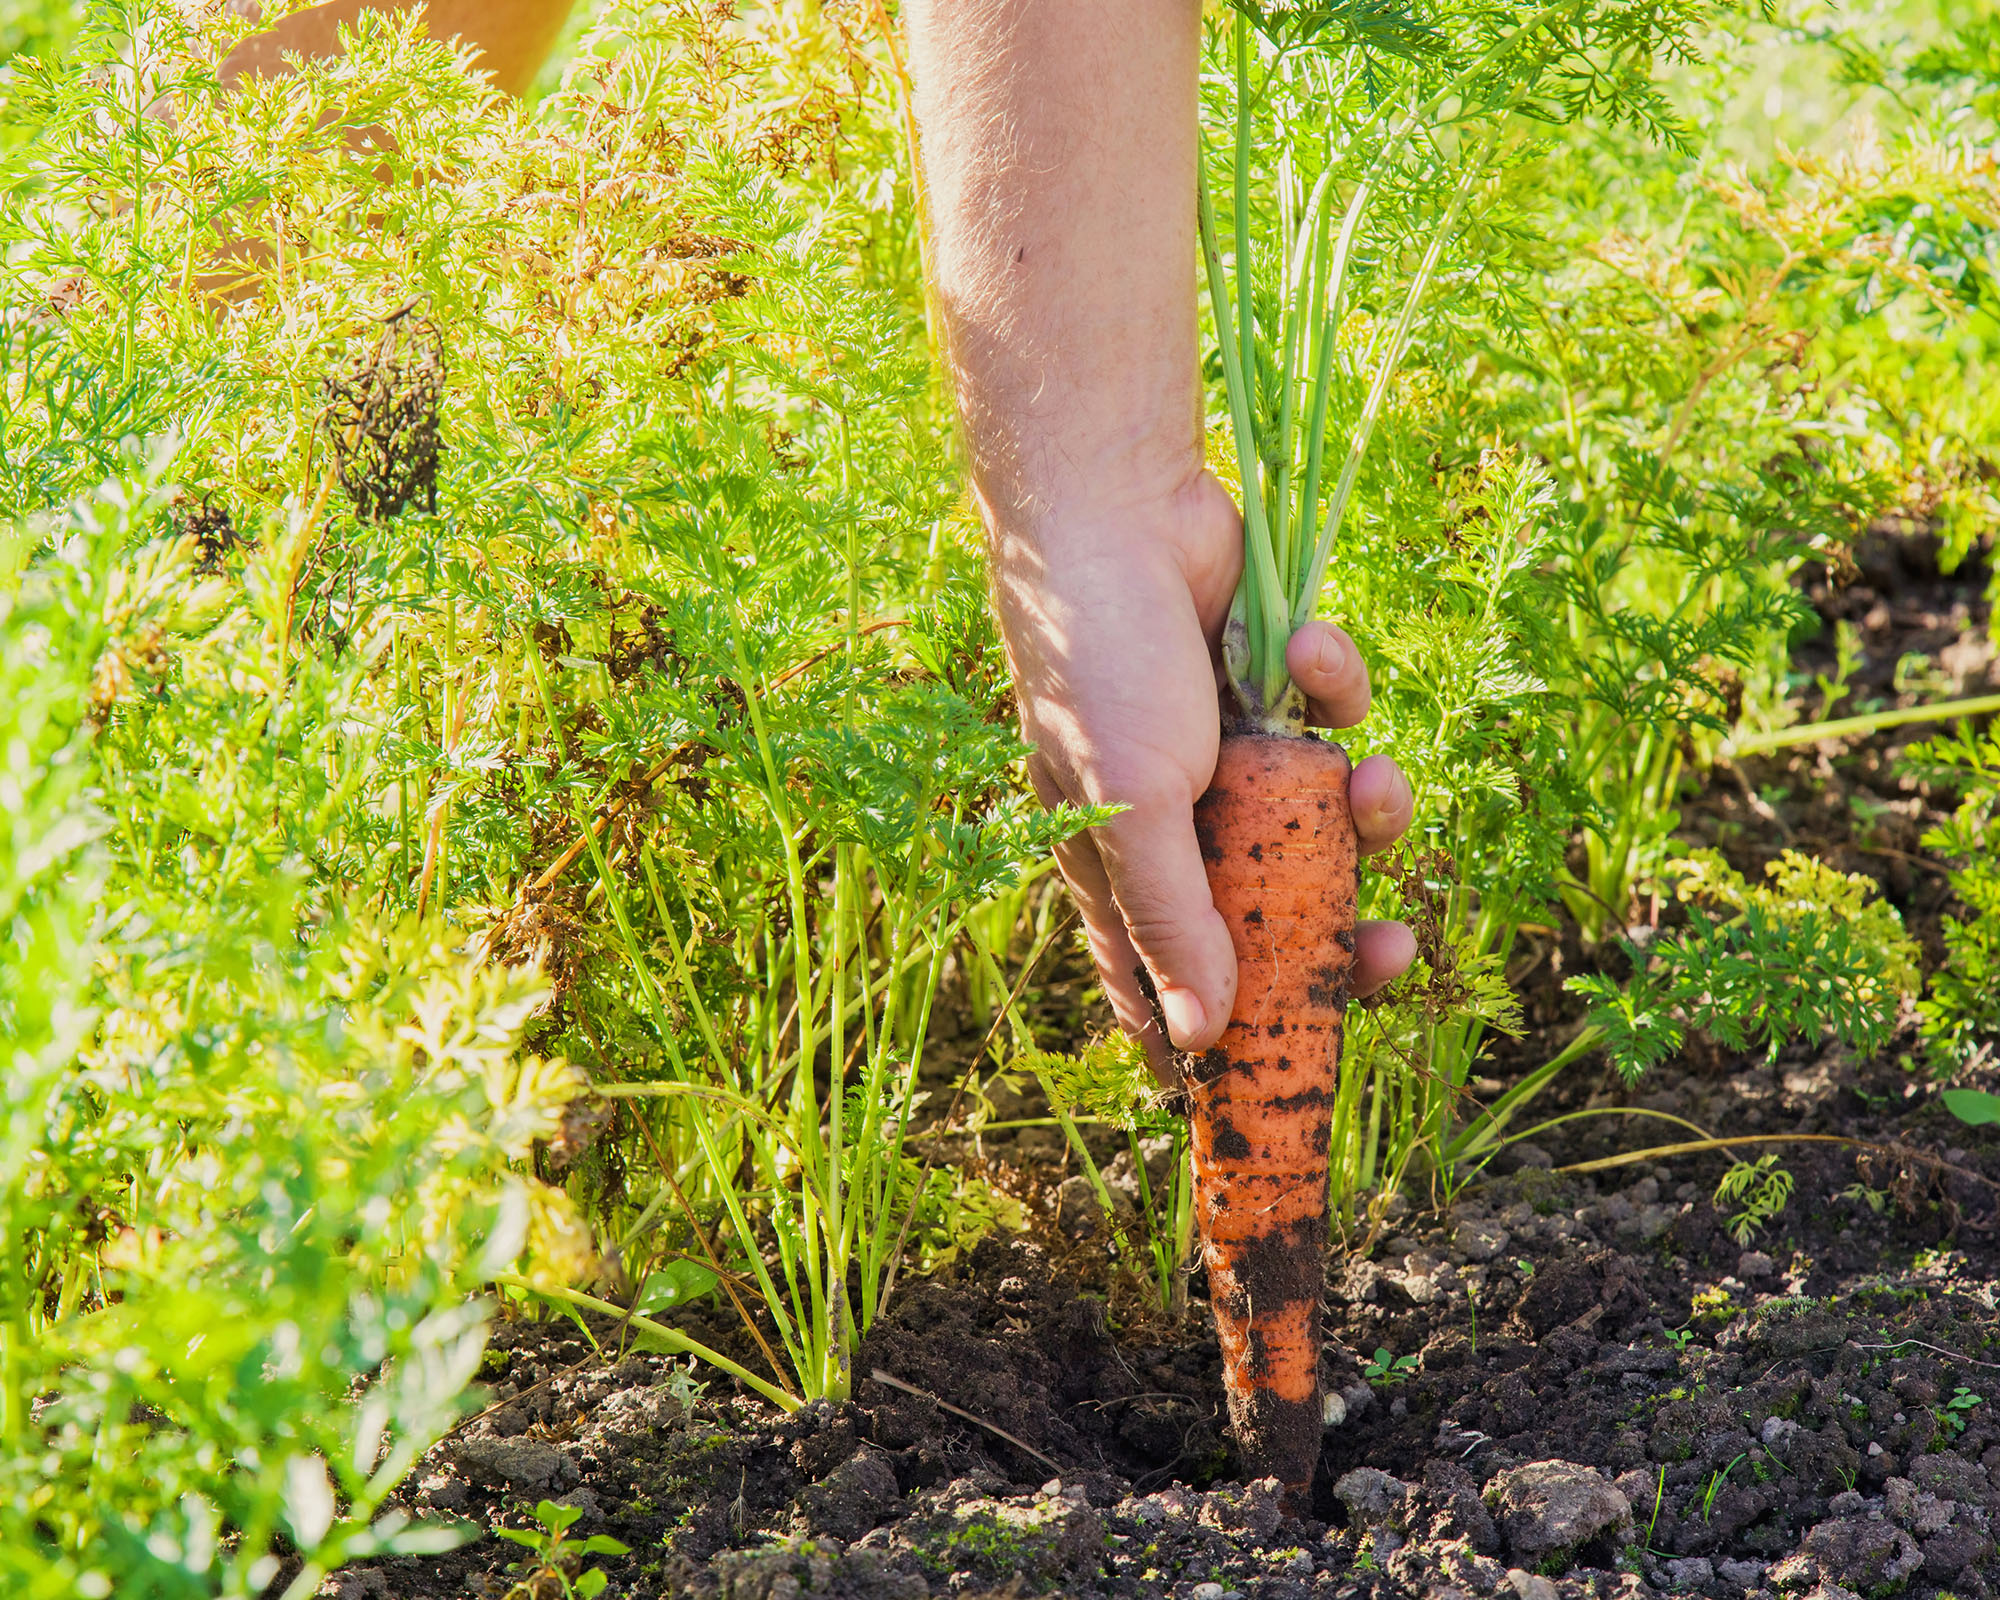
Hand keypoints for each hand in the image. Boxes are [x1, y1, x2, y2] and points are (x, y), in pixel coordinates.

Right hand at [988, 466, 1417, 1063]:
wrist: (1120, 506)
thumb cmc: (1102, 662)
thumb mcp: (1133, 806)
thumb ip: (1174, 921)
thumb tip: (1201, 1042)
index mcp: (1119, 863)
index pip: (1163, 982)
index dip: (1216, 1037)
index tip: (1275, 1083)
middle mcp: (1177, 819)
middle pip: (1270, 917)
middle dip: (1335, 936)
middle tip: (1389, 951)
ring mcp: (1229, 756)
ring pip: (1323, 824)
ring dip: (1364, 808)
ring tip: (1373, 779)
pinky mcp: (1273, 689)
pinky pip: (1335, 721)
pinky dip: (1337, 690)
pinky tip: (1310, 649)